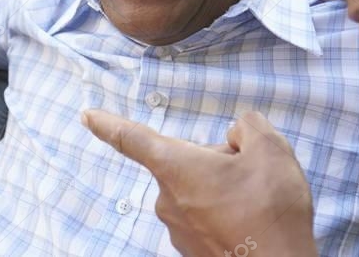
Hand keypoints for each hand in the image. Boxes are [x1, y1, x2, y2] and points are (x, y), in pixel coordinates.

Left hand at [82, 110, 317, 256]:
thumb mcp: (270, 149)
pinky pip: (206, 218)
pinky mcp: (192, 252)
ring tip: (256, 205)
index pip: (132, 138)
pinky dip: (227, 215)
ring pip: (198, 191)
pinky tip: (251, 222)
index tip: (87, 115)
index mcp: (176, 168)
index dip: (108, 123)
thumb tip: (238, 134)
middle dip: (216, 161)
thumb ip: (248, 126)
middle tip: (250, 175)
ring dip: (223, 189)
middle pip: (186, 162)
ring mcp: (179, 230)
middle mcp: (168, 200)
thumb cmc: (271, 212)